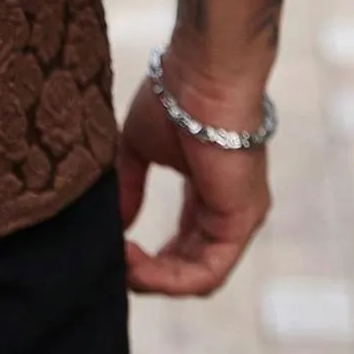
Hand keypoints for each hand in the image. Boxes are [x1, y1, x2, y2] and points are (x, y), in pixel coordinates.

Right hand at [118, 62, 271, 296]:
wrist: (201, 75)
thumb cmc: (174, 98)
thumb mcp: (140, 148)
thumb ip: (131, 187)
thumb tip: (117, 225)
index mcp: (206, 191)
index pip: (183, 241)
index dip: (149, 256)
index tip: (115, 248)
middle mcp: (226, 210)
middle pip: (190, 264)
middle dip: (150, 272)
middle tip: (113, 266)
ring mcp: (238, 219)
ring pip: (198, 274)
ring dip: (155, 278)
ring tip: (120, 266)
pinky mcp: (240, 223)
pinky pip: (207, 271)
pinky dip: (169, 276)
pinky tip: (137, 265)